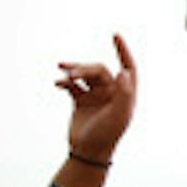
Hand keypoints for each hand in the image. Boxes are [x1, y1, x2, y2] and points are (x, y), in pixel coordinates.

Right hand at [59, 36, 139, 160]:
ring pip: (84, 75)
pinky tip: (57, 84)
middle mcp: (112, 92)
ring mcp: (96, 96)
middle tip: (70, 74)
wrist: (89, 151)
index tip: (115, 36)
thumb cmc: (108, 134)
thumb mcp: (119, 115)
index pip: (128, 67)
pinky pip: (71, 86)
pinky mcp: (81, 100)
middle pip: (98, 70)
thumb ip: (124, 93)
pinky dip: (64, 83)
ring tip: (63, 74)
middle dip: (84, 69)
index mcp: (125, 94)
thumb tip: (123, 71)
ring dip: (73, 72)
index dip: (123, 51)